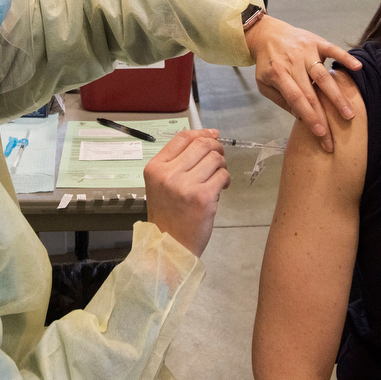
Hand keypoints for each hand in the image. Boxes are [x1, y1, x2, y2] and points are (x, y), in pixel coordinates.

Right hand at [144, 129, 227, 256]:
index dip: (201, 133)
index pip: (182, 138)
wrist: (169, 246)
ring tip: (218, 176)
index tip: (213, 135)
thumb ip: (179, 161)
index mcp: (155, 168)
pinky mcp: (203, 197)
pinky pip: (223, 176)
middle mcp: (168, 174)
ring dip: (222, 165)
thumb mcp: (161, 184)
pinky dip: (225, 180)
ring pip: (215, 159)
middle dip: (216, 147)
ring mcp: (185, 186)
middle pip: (201, 144)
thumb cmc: (168, 215)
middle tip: (219, 157)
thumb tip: (210, 136)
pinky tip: (220, 188)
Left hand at [244, 15, 362, 152]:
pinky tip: (358, 68)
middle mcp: (293, 63)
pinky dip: (345, 58)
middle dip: (325, 116)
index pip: (296, 99)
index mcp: (278, 74)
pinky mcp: (317, 41)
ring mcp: (306, 51)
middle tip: (336, 135)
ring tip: (349, 113)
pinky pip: (333, 50)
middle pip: (312, 93)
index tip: (320, 133)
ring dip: (338, 96)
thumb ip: (281, 99)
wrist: (267, 33)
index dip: (309, 116)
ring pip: (324, 76)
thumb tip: (300, 117)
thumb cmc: (268, 63)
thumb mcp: (264, 83)